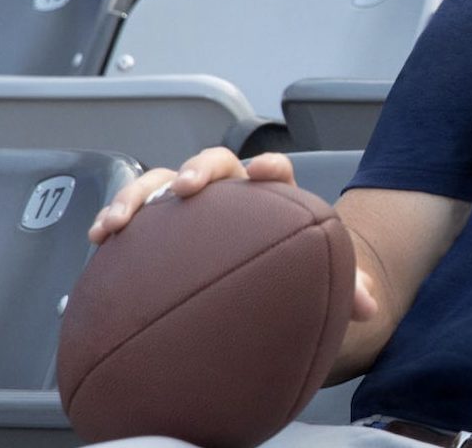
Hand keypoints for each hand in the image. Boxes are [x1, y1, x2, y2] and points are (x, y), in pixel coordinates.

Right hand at [89, 147, 377, 322]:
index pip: (274, 172)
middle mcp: (229, 190)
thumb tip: (369, 307)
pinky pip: (136, 212)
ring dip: (142, 194)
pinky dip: (116, 217)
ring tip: (123, 218)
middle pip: (215, 164)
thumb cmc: (290, 266)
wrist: (262, 270)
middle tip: (189, 188)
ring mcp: (192, 203)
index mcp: (270, 194)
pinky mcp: (161, 222)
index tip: (266, 171)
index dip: (270, 167)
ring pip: (164, 182)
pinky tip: (102, 237)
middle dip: (200, 169)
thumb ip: (347, 288)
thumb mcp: (319, 276)